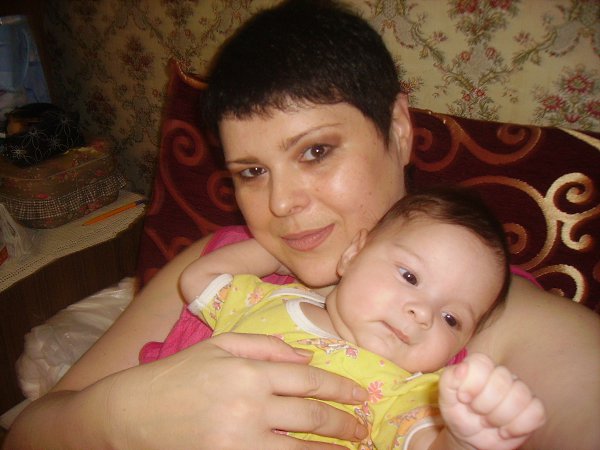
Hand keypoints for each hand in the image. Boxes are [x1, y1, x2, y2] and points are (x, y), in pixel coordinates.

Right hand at [107, 333, 367, 448]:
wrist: (126, 415)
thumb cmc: (173, 376)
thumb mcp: (217, 345)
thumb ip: (264, 346)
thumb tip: (305, 357)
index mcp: (248, 372)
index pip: (308, 379)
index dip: (339, 388)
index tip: (359, 396)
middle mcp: (249, 407)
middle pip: (312, 417)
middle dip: (344, 424)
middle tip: (362, 428)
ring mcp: (239, 442)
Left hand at [438, 353, 545, 449]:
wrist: (470, 438)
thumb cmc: (458, 413)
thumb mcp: (446, 399)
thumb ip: (449, 380)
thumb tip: (462, 368)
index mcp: (480, 366)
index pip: (482, 362)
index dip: (472, 383)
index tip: (463, 398)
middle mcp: (502, 374)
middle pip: (502, 381)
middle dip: (484, 405)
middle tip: (477, 414)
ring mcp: (520, 391)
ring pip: (520, 397)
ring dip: (500, 418)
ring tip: (489, 422)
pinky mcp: (533, 409)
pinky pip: (536, 413)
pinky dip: (518, 427)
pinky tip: (505, 431)